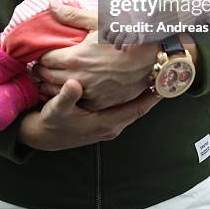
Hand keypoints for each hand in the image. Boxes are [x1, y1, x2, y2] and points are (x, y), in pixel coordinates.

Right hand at [19, 79, 161, 150]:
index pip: (136, 108)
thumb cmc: (52, 123)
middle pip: (139, 107)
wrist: (43, 137)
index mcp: (105, 123)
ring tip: (153, 73)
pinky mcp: (104, 120)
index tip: (165, 81)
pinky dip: (131, 95)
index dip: (152, 96)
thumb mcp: (56, 109)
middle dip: (151, 91)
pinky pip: (124, 106)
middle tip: (163, 71)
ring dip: (142, 92)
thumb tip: (74, 83)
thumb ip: (66, 97)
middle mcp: (111, 125)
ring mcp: (109, 124)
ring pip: (132, 106)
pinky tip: (132, 82)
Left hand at [35, 4, 159, 110]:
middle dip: (42, 70)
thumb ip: (72, 16)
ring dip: (50, 85)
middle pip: (47, 77)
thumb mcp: (99, 21)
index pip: (44, 60)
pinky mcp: (100, 103)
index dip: (41, 56)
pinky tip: (70, 90)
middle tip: (42, 65)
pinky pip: (76, 103)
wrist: (152, 57)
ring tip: (50, 78)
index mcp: (74, 57)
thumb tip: (51, 6)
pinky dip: (69, 97)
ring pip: (57, 93)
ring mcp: (89, 93)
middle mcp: (78, 78)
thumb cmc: (127, 36)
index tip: (43, 53)